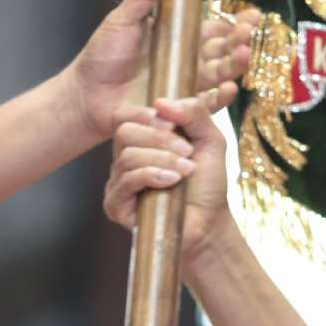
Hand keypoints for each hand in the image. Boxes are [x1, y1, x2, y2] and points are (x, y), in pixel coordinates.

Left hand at [65, 0, 256, 142]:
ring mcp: (184, 86)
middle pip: (222, 51)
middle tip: (248, 32)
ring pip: (219, 76)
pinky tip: (229, 89)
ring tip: (243, 55)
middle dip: (239, 41)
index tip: (251, 16)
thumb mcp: (123, 20)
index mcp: (178, 38)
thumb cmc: (102, 56)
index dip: (234, 23)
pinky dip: (219, 99)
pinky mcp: (177, 109)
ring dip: (234, 66)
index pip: (213, 28)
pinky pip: (204, 107)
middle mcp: (187, 62)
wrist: (86, 93)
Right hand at [103, 88, 233, 263]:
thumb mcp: (210, 139)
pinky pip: (125, 180)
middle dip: (160, 138)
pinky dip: (151, 175)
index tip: (174, 124)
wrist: (209, 222)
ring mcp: (118, 182)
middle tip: (188, 151)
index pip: (127, 115)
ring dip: (162, 159)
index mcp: (142, 140)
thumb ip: (194, 113)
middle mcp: (126, 158)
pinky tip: (171, 182)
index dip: (148, 115)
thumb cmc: (207, 183)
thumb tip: (161, 102)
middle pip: (124, 132)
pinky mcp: (115, 204)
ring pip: (126, 156)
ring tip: (186, 171)